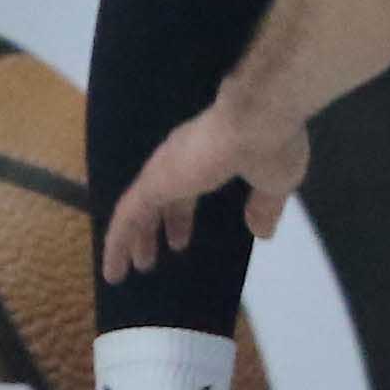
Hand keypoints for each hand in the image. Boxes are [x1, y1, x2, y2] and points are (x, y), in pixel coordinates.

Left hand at [100, 92, 309, 283]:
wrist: (258, 118)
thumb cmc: (269, 146)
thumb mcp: (276, 182)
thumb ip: (265, 206)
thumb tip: (263, 231)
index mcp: (210, 155)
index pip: (185, 190)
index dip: (180, 217)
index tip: (179, 240)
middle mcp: (180, 158)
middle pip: (158, 199)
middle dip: (154, 228)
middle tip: (150, 257)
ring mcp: (164, 168)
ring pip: (137, 208)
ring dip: (130, 240)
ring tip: (124, 271)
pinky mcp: (154, 181)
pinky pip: (126, 218)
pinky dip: (116, 244)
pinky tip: (113, 270)